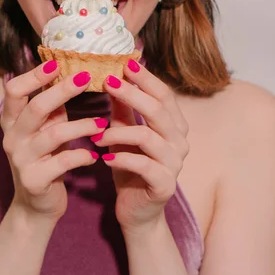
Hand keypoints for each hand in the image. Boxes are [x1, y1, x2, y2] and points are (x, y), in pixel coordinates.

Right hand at [1, 62, 106, 222]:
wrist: (36, 204)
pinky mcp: (34, 180)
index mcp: (12, 120)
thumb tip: (74, 69)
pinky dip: (82, 156)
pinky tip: (94, 156)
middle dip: (63, 90)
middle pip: (36, 107)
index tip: (56, 62)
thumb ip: (53, 104)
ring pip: (54, 134)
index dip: (33, 75)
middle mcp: (12, 137)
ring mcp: (21, 159)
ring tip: (103, 122)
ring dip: (82, 126)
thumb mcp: (46, 127)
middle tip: (87, 78)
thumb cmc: (46, 156)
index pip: (14, 90)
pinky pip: (62, 162)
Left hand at [92, 60, 189, 232]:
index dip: (145, 78)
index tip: (124, 63)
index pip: (164, 94)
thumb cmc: (130, 166)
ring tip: (95, 133)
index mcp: (174, 125)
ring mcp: (174, 164)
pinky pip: (143, 165)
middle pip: (158, 110)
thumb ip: (123, 108)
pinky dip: (121, 158)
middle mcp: (179, 141)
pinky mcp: (164, 185)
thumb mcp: (124, 133)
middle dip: (132, 93)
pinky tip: (104, 157)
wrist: (136, 211)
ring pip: (148, 137)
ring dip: (117, 132)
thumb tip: (111, 74)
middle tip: (107, 82)